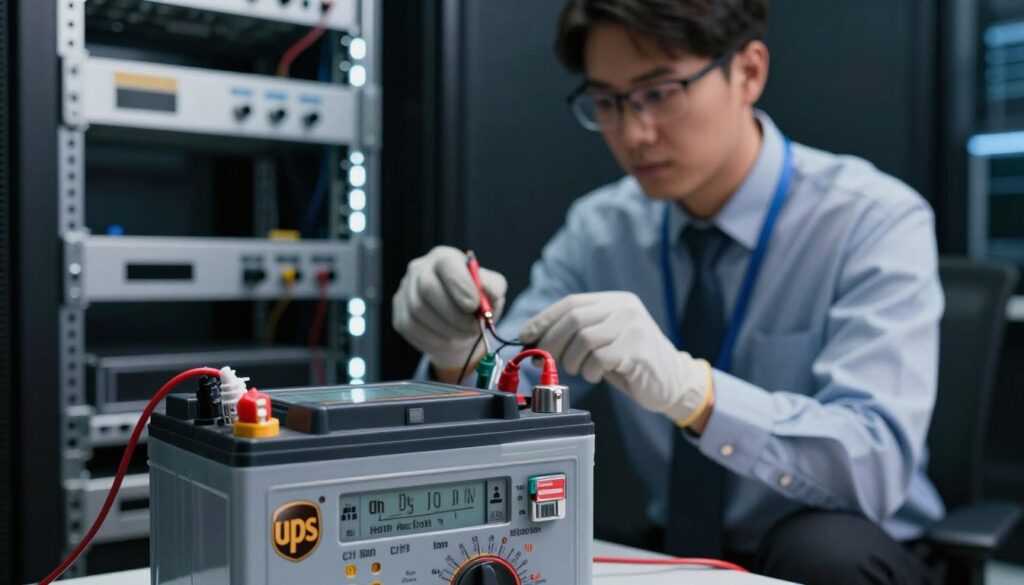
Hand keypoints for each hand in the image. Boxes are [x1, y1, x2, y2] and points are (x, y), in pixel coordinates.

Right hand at [392, 246, 507, 369]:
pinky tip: (448, 339)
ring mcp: (405, 292)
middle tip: (473, 326)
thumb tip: (486, 288)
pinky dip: (434, 338)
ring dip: (447, 328)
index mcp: (444, 258)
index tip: (474, 306)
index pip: (446, 264)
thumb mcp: (492, 292)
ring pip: (419, 311)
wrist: (458, 328)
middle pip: (427, 288)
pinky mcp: (399, 314)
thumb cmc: (476, 305)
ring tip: (464, 333)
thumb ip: (493, 286)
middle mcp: (420, 269)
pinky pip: (412, 328)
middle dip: (454, 313)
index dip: (459, 285)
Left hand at [519, 292, 711, 424]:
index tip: (525, 336)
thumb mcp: (604, 340)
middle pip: (574, 319)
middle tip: (544, 360)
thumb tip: (532, 339)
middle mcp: (625, 308)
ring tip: (581, 369)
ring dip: (572, 360)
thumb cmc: (631, 363)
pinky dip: (590, 370)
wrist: (673, 382)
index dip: (544, 320)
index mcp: (615, 301)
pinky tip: (598, 374)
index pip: (571, 303)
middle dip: (551, 342)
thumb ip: (576, 334)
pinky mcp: (637, 350)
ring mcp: (633, 327)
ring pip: (584, 338)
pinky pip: (599, 358)